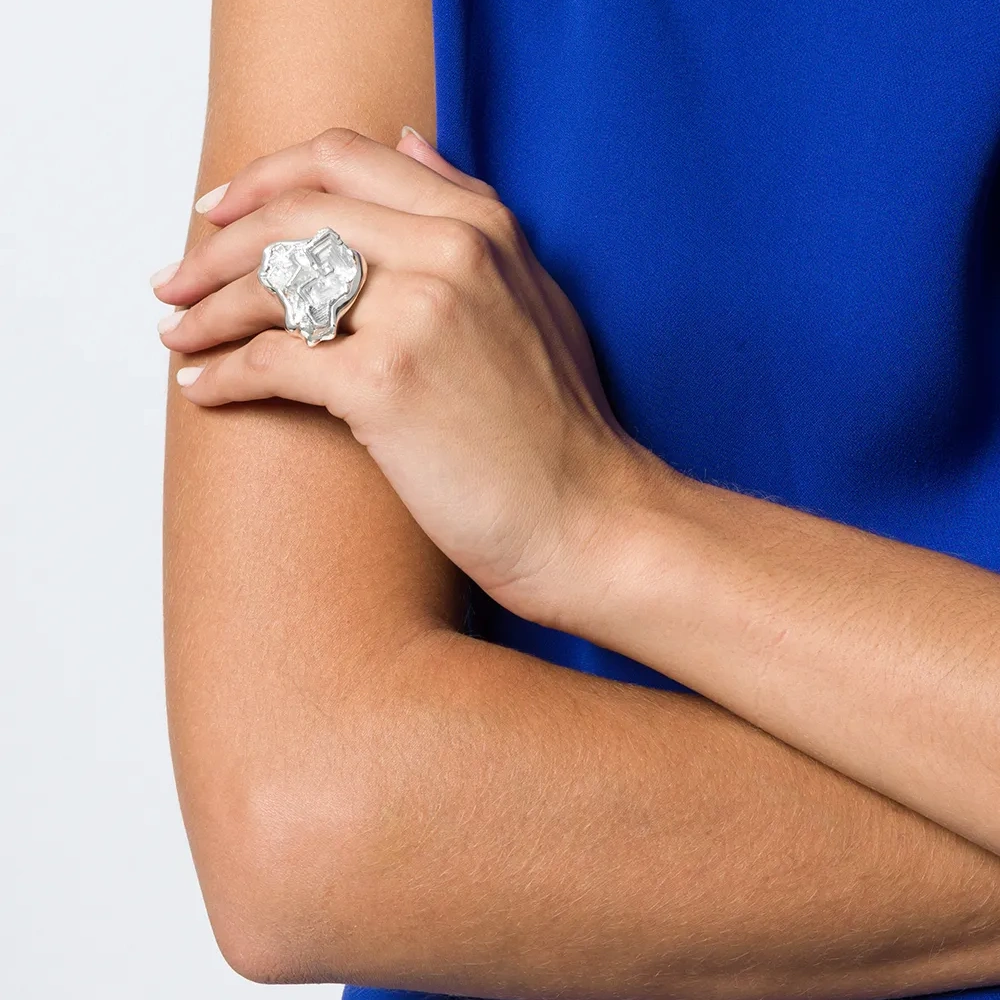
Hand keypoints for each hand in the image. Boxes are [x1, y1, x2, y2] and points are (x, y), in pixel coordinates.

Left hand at [153, 127, 663, 624]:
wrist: (585, 518)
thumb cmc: (558, 427)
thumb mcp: (533, 296)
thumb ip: (469, 211)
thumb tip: (407, 142)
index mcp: (481, 227)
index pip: (343, 162)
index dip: (263, 178)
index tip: (217, 212)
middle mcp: (450, 254)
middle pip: (293, 216)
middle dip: (214, 248)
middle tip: (173, 280)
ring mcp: (418, 314)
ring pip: (273, 284)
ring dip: (205, 310)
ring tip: (175, 335)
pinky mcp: (386, 384)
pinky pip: (271, 361)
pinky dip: (223, 376)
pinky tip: (202, 391)